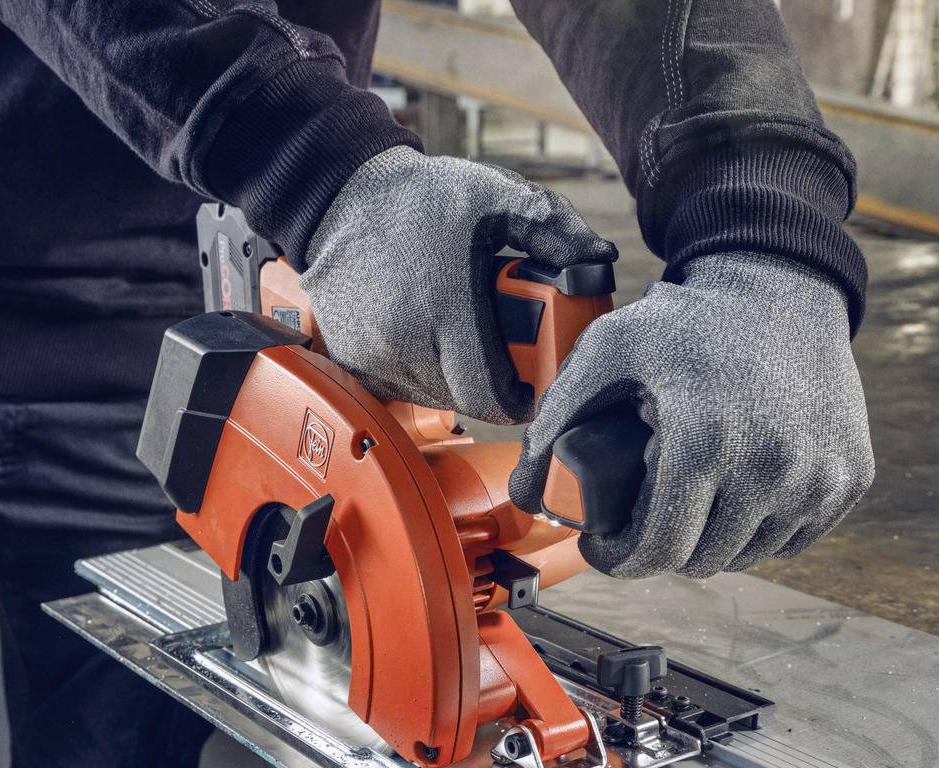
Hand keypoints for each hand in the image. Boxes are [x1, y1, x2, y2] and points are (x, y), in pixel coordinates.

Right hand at [299, 146, 615, 423]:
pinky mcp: (354, 364)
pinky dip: (420, 370)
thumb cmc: (420, 198)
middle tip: (506, 347)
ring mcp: (376, 361)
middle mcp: (407, 348)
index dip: (523, 397)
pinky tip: (423, 330)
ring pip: (435, 397)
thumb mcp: (496, 196)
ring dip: (457, 376)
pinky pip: (401, 387)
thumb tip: (600, 259)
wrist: (338, 197)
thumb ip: (553, 227)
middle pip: (470, 401)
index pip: (495, 398)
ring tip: (460, 329)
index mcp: (447, 314)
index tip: (535, 380)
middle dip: (495, 381)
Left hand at [509, 252, 874, 577]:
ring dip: (711, 541)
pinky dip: (760, 528)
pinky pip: (793, 538)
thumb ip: (555, 420)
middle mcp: (771, 467)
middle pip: (700, 561)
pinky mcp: (850, 478)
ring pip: (747, 555)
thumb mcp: (608, 350)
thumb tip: (528, 492)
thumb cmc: (689, 321)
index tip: (605, 546)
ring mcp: (819, 477)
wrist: (783, 287)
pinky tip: (736, 493)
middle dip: (660, 549)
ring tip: (688, 500)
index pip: (657, 551)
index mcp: (704, 442)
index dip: (620, 561)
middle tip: (641, 518)